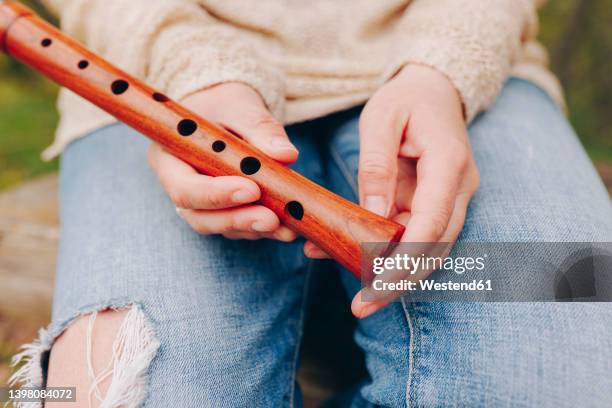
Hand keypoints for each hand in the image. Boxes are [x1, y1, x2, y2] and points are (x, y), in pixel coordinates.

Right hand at [148, 82, 298, 240]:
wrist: (227, 110)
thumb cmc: (225, 103)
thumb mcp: (241, 107)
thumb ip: (261, 129)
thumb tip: (286, 155)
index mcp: (169, 158)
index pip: (184, 188)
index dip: (215, 195)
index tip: (252, 190)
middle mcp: (181, 186)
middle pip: (200, 217)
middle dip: (238, 220)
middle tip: (271, 220)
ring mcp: (201, 203)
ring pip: (222, 226)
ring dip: (254, 229)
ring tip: (288, 227)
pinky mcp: (224, 211)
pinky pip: (240, 226)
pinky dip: (263, 229)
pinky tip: (288, 226)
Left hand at [305, 64, 479, 317]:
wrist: (435, 91)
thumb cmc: (406, 99)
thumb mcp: (381, 119)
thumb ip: (376, 165)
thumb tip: (373, 212)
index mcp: (448, 162)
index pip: (432, 220)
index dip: (407, 255)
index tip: (378, 281)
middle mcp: (458, 187)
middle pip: (436, 247)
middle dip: (401, 280)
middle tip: (363, 305)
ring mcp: (451, 198)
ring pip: (429, 250)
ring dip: (397, 277)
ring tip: (361, 300)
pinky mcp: (437, 205)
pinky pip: (416, 236)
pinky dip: (390, 255)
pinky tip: (356, 264)